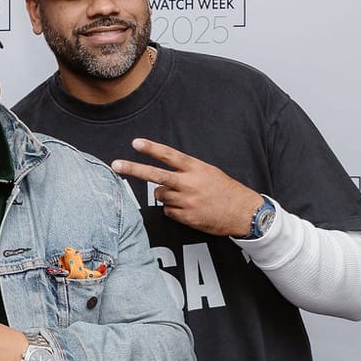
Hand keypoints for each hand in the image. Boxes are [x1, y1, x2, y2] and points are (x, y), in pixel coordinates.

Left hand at [111, 138, 261, 237]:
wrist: (244, 213)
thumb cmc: (226, 190)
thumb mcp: (209, 173)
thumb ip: (187, 172)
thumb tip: (163, 179)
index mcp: (196, 169)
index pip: (170, 156)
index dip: (152, 149)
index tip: (135, 143)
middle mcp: (189, 184)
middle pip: (155, 176)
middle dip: (133, 169)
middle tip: (115, 164)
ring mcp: (186, 201)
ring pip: (160, 195)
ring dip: (166, 195)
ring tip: (186, 197)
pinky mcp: (186, 217)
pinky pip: (168, 211)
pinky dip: (174, 210)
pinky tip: (189, 209)